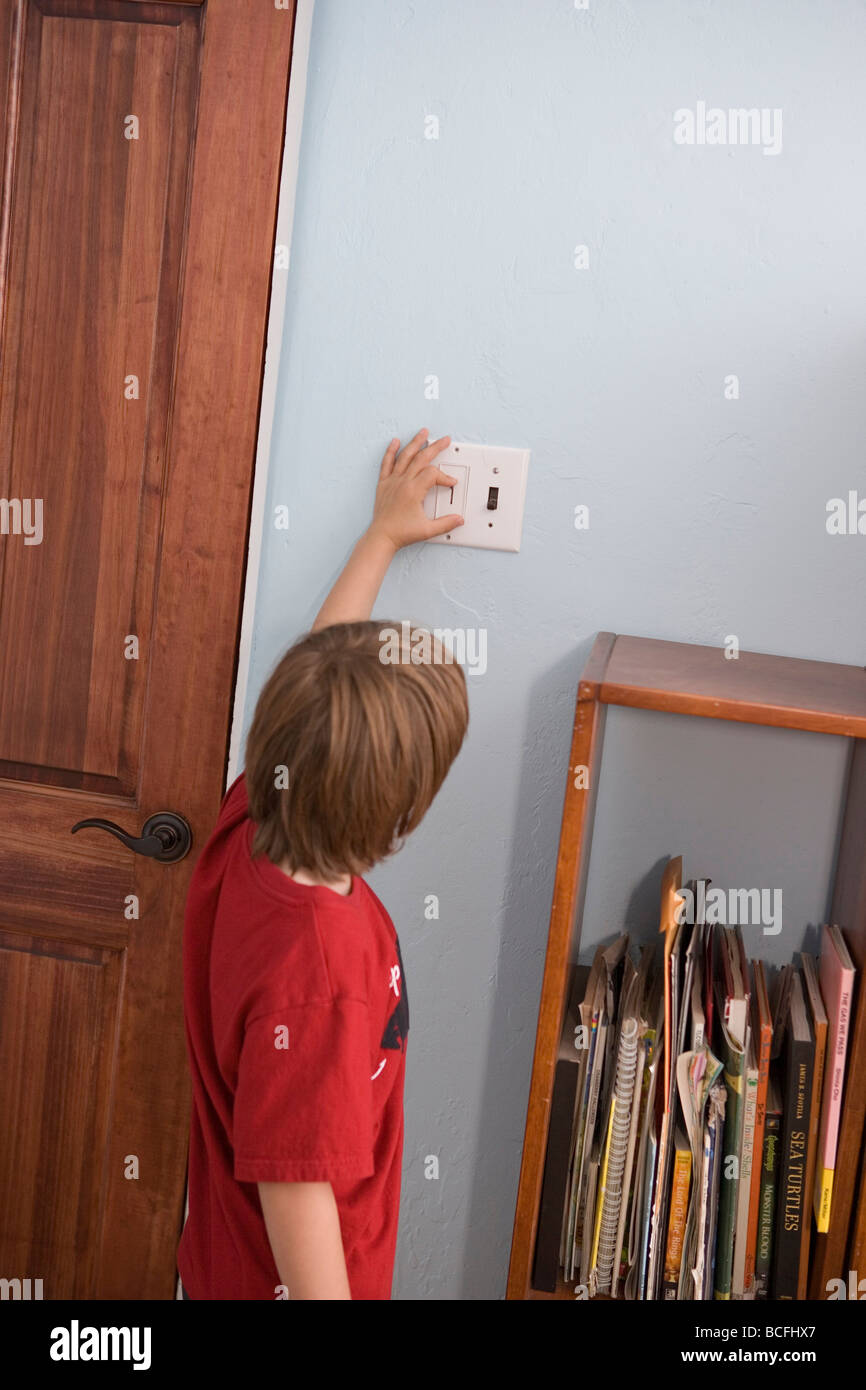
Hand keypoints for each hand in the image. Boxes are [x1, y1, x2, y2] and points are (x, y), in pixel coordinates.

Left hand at [368, 429, 464, 550]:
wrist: (381, 537)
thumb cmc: (400, 533)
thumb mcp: (427, 530)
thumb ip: (445, 523)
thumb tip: (459, 519)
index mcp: (413, 491)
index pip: (433, 474)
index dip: (445, 477)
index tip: (450, 483)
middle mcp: (402, 482)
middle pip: (421, 458)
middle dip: (435, 447)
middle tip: (445, 439)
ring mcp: (392, 482)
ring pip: (405, 456)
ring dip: (415, 443)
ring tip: (423, 432)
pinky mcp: (384, 484)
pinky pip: (386, 463)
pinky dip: (390, 451)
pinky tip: (395, 442)